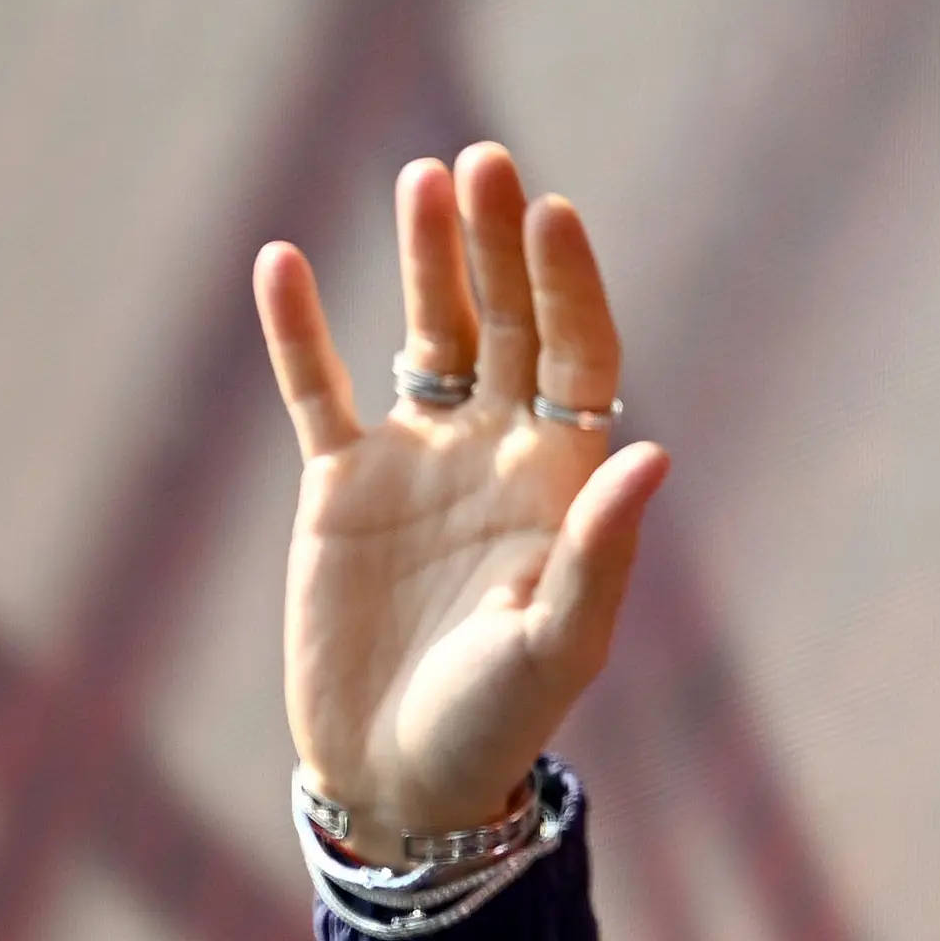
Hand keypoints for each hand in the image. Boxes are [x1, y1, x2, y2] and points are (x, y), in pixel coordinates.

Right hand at [254, 142, 667, 853]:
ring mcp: (420, 466)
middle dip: (498, 248)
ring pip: (428, 339)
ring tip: (423, 178)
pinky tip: (288, 261)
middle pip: (506, 328)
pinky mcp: (342, 489)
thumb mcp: (556, 644)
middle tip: (485, 162)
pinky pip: (319, 391)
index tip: (550, 215)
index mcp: (563, 487)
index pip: (578, 360)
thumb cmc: (496, 723)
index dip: (567, 288)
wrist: (403, 778)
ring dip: (426, 262)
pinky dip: (301, 332)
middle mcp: (498, 459)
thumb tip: (651, 456)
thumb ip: (600, 552)